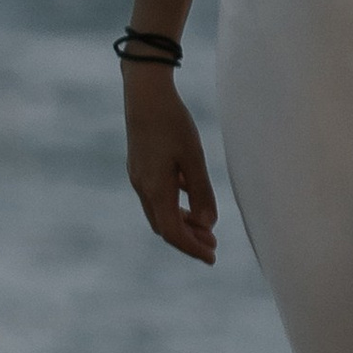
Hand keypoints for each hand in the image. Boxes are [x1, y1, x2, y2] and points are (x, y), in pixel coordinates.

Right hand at [124, 70, 217, 264]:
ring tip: (206, 229)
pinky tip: (192, 201)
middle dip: (189, 240)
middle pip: (165, 227)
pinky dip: (175, 207)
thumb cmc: (173, 123)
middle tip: (213, 247)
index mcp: (155, 189)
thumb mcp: (194, 157)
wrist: (145, 94)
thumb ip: (201, 192)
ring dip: (182, 224)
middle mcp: (143, 188)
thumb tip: (208, 224)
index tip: (212, 258)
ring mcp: (139, 177)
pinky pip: (157, 197)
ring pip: (160, 213)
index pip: (174, 233)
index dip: (193, 248)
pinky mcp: (140, 167)